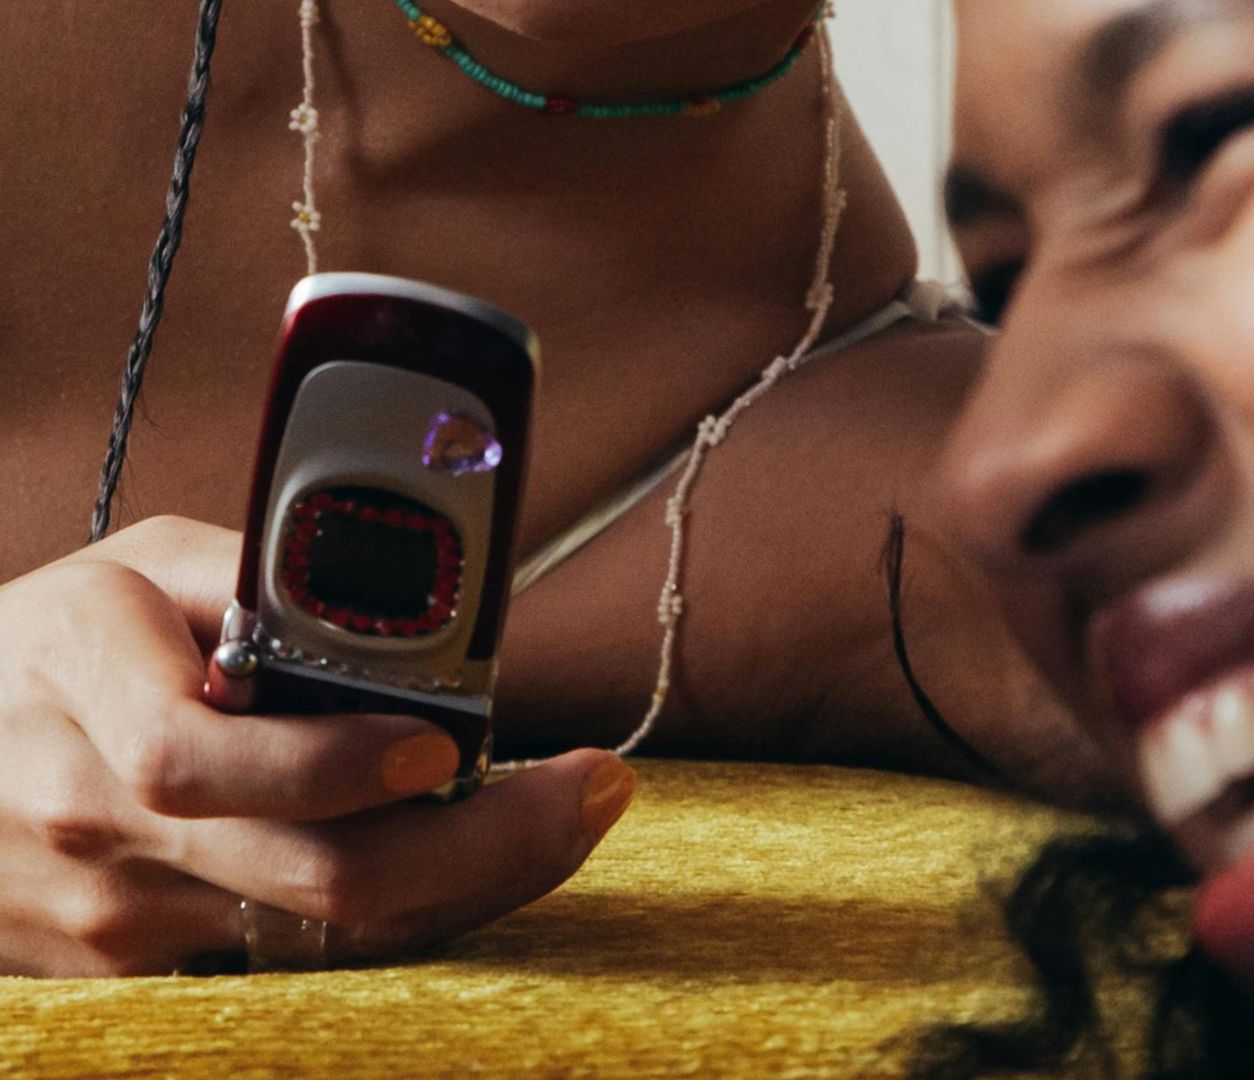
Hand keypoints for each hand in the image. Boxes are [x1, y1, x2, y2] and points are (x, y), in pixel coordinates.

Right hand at [0, 516, 634, 976]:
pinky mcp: (134, 970)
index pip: (199, 757)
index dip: (333, 763)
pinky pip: (298, 959)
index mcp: (82, 676)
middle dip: (480, 847)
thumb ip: (264, 568)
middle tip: (588, 795)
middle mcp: (88, 813)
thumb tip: (413, 579)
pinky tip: (466, 866)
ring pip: (328, 932)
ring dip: (467, 882)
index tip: (447, 745)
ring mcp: (109, 914)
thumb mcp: (143, 568)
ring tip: (559, 819)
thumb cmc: (57, 646)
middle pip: (307, 874)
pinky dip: (400, 915)